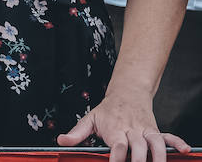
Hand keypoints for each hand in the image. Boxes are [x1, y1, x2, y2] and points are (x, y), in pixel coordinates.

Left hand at [57, 93, 190, 161]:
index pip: (118, 145)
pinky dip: (177, 142)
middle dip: (140, 160)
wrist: (127, 92)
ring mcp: (146, 130)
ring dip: (159, 156)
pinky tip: (185, 151)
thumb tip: (61, 141)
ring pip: (156, 143)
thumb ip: (77, 132)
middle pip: (139, 146)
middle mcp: (132, 129)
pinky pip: (168, 136)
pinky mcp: (156, 130)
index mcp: (115, 129)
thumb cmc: (108, 110)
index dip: (118, 157)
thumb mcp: (90, 118)